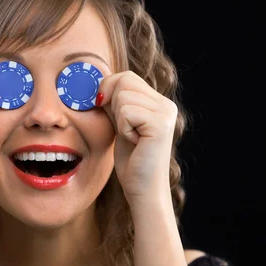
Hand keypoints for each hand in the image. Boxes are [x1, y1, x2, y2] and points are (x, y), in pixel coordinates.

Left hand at [97, 71, 177, 201]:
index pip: (127, 77)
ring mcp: (165, 113)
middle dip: (112, 103)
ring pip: (123, 96)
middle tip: (123, 128)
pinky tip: (135, 142)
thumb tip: (99, 83)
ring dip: (119, 119)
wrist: (143, 189)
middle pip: (124, 81)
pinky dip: (123, 128)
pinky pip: (127, 112)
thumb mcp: (120, 124)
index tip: (101, 106)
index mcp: (159, 102)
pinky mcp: (160, 124)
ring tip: (131, 137)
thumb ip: (114, 103)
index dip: (108, 88)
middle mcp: (166, 104)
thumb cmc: (131, 161)